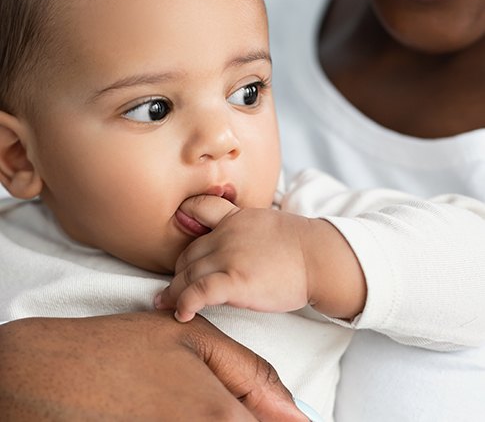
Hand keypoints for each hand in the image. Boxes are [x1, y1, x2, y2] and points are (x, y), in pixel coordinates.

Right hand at [0, 312, 307, 420]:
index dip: (289, 421)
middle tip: (218, 391)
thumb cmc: (126, 350)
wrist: (58, 373)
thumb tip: (297, 411)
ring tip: (197, 394)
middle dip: (257, 416)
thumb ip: (252, 374)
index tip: (304, 419)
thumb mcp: (196, 340)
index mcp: (222, 418)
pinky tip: (182, 402)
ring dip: (232, 416)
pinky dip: (204, 421)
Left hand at [156, 195, 365, 321]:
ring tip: (166, 305)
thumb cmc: (297, 244)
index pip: (197, 211)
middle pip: (188, 254)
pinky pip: (199, 292)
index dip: (183, 229)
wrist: (318, 257)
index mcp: (233, 218)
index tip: (179, 248)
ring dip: (174, 292)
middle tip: (172, 289)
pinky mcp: (235, 281)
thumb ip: (239, 224)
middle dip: (178, 273)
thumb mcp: (264, 220)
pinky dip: (184, 303)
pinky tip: (181, 315)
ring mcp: (229, 256)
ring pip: (187, 274)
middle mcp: (225, 235)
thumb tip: (226, 242)